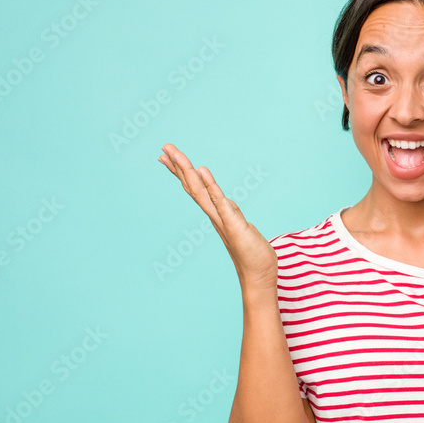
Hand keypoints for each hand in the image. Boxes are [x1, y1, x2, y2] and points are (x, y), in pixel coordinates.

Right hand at [158, 143, 277, 289]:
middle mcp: (215, 215)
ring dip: (189, 172)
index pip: (196, 189)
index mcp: (216, 213)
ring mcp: (222, 220)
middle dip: (179, 166)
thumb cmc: (252, 253)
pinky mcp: (234, 225)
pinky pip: (221, 203)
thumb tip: (225, 201)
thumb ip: (231, 212)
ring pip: (201, 192)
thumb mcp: (240, 225)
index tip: (167, 156)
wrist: (259, 276)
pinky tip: (202, 172)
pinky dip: (211, 187)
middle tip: (164, 147)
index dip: (182, 172)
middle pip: (193, 187)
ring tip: (176, 154)